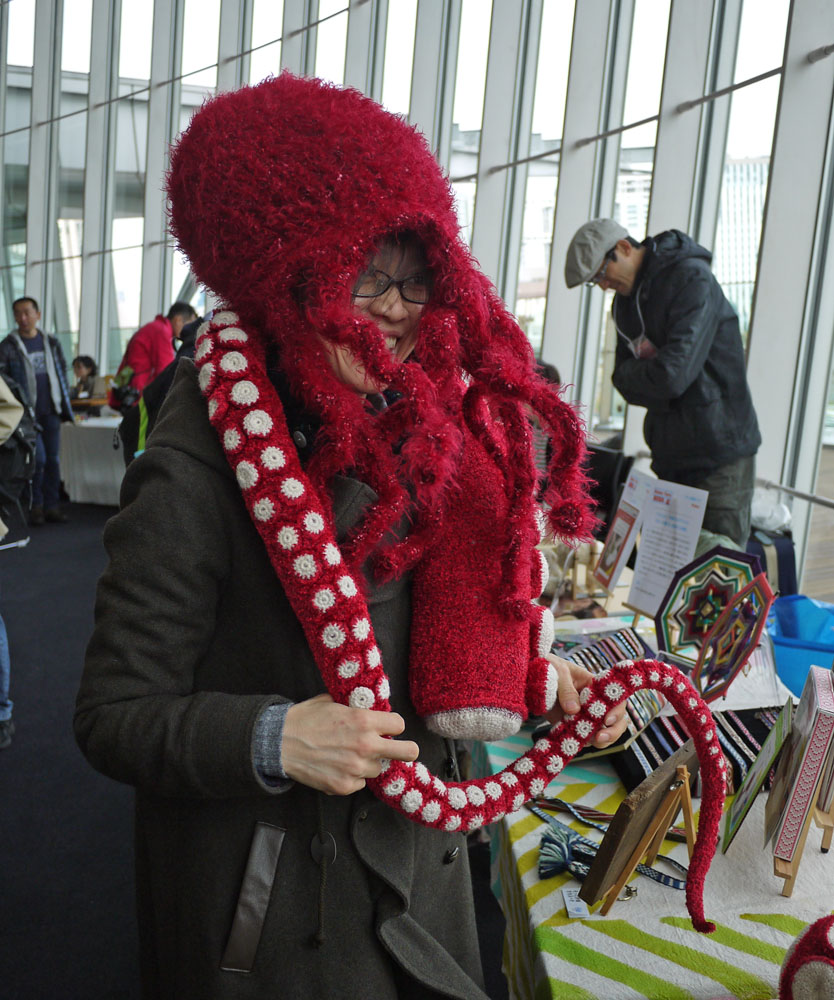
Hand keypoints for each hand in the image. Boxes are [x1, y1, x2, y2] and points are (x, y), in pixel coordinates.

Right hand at [282, 694, 419, 794]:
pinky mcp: (344, 786)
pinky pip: (360, 783)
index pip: (399, 725)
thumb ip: (354, 707)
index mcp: (364, 721)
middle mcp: (365, 745)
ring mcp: (356, 768)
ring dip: (368, 762)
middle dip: (407, 749)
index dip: (393, 726)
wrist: (279, 743)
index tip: (388, 728)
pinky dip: (352, 777)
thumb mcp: (331, 702)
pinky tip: (336, 766)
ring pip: (377, 768)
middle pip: (408, 751)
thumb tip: (367, 706)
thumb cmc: (304, 720)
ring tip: (348, 755)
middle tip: (402, 749)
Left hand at [543, 654, 627, 747]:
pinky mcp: (572, 726)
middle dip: (613, 731)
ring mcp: (585, 716)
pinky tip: (574, 743)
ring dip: (602, 741)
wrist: (531, 677)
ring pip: (603, 732)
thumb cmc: (549, 667)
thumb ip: (566, 689)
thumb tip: (574, 710)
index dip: (617, 711)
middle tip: (600, 738)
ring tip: (591, 742)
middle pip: (616, 720)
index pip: (616, 699)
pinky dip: (582, 743)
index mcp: (596, 686)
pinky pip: (583, 738)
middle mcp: (594, 703)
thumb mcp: (558, 672)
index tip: (606, 719)